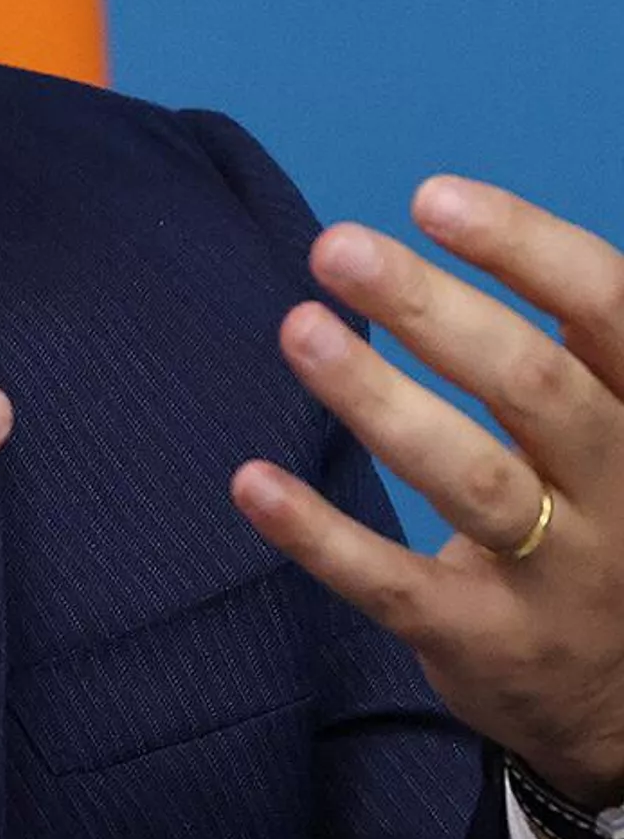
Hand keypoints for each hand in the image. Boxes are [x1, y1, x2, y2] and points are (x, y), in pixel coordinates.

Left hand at [233, 177, 623, 832]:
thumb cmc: (604, 516)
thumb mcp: (619, 426)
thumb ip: (566, 344)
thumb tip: (462, 212)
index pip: (608, 312)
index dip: (525, 247)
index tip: (430, 196)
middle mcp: (623, 495)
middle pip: (533, 385)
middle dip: (431, 310)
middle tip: (337, 247)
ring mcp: (560, 577)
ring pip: (472, 480)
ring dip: (377, 400)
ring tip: (299, 328)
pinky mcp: (487, 642)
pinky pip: (398, 587)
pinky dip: (323, 536)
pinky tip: (252, 482)